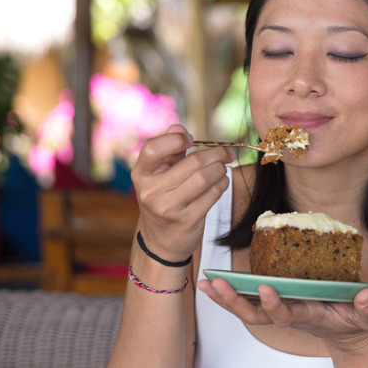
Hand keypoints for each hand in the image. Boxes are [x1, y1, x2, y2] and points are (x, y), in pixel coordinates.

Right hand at [131, 124, 234, 261]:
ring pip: (204, 177)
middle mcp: (151, 191)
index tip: (191, 139)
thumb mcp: (159, 175)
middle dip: (215, 154)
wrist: (160, 240)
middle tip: (226, 153)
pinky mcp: (187, 220)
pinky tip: (221, 182)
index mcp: (141, 174)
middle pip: (192, 162)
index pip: (153, 149)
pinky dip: (222, 184)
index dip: (175, 139)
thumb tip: (179, 128)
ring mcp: (168, 207)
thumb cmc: (164, 198)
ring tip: (223, 168)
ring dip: (220, 169)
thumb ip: (169, 150)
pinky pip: (212, 194)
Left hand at [198, 278, 367, 354]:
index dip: (275, 304)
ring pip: (247, 309)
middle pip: (256, 315)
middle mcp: (288, 314)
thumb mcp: (366, 317)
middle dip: (236, 301)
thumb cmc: (353, 322)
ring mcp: (280, 311)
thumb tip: (365, 296)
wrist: (345, 334)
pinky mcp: (275, 304)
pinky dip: (228, 293)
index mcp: (309, 315)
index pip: (287, 314)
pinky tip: (212, 283)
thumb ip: (367, 308)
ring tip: (207, 283)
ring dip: (226, 297)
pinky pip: (248, 301)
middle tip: (219, 286)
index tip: (265, 289)